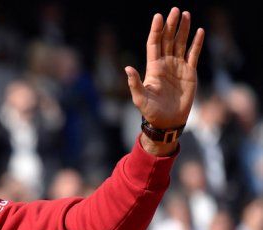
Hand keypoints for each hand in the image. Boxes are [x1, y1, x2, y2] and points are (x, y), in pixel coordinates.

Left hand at [125, 8, 204, 153]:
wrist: (167, 122)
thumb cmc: (151, 112)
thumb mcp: (140, 98)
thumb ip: (134, 83)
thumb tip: (127, 68)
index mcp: (153, 68)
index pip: (154, 44)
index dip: (156, 30)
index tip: (158, 16)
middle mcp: (165, 64)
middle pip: (168, 40)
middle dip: (171, 25)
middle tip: (175, 10)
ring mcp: (178, 67)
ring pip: (180, 44)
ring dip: (183, 30)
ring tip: (186, 14)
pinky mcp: (190, 73)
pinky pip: (193, 54)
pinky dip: (196, 43)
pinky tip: (199, 31)